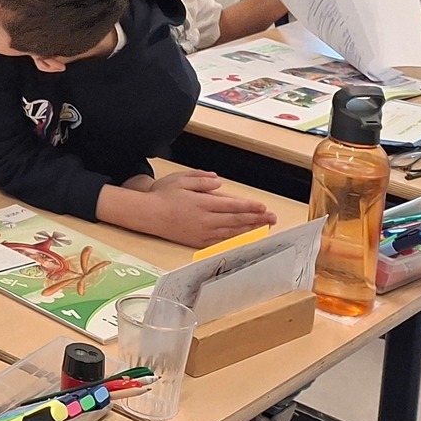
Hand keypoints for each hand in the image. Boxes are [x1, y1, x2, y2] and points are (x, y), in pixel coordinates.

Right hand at [141, 170, 275, 247]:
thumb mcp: (180, 180)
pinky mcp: (199, 241)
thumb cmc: (163, 195)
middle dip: (257, 219)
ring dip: (250, 230)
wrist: (148, 215)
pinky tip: (245, 237)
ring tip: (265, 228)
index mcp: (203, 203)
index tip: (263, 207)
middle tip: (272, 218)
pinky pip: (222, 241)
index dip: (249, 207)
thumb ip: (201, 180)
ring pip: (232, 232)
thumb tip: (218, 182)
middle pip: (237, 219)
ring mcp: (203, 232)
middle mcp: (206, 219)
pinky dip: (236, 239)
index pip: (232, 205)